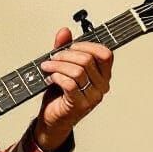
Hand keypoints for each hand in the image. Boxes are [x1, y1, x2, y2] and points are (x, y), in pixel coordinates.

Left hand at [34, 27, 112, 151]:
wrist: (52, 120)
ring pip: (78, 71)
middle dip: (66, 55)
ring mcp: (92, 97)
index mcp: (103, 75)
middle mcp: (101, 86)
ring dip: (58, 65)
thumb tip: (64, 31)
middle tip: (53, 58)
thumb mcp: (62, 68)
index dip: (87, 45)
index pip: (105, 53)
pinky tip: (50, 78)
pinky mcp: (80, 105)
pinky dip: (57, 77)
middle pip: (88, 59)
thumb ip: (64, 49)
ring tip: (47, 67)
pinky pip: (70, 84)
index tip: (70, 46)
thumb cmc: (60, 95)